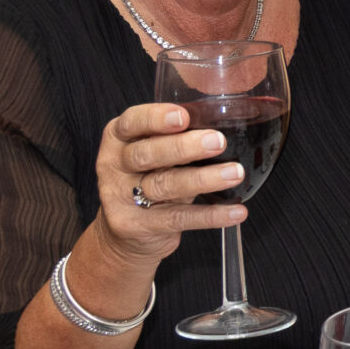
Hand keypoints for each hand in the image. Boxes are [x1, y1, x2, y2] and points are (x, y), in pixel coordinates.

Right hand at [94, 102, 248, 263]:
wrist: (125, 232)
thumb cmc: (149, 179)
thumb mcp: (156, 154)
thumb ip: (178, 139)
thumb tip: (230, 126)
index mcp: (118, 139)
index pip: (132, 122)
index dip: (156, 118)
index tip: (184, 116)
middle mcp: (114, 166)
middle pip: (146, 154)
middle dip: (184, 147)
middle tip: (218, 142)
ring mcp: (120, 198)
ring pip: (163, 185)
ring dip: (203, 179)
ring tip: (235, 173)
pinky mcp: (135, 226)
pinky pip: (177, 218)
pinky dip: (210, 215)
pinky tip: (235, 212)